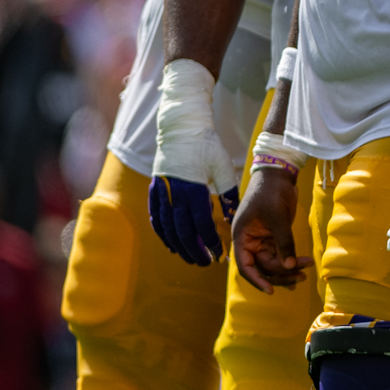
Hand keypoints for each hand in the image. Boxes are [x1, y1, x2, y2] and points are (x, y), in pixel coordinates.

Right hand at [149, 59, 241, 265]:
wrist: (181, 126)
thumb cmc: (206, 145)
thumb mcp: (223, 167)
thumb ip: (229, 193)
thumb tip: (234, 216)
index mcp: (194, 190)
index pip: (202, 225)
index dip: (210, 243)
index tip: (219, 255)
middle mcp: (175, 194)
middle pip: (182, 232)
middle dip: (194, 251)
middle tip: (204, 263)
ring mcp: (162, 192)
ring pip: (166, 228)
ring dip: (178, 246)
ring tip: (188, 257)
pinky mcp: (155, 188)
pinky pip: (156, 217)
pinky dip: (162, 232)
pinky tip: (170, 243)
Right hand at [231, 165, 311, 291]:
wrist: (278, 175)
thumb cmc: (270, 192)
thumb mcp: (277, 217)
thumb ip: (284, 242)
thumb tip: (290, 266)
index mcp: (242, 238)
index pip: (246, 266)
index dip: (257, 280)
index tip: (271, 291)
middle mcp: (250, 242)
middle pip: (263, 267)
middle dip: (281, 274)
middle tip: (301, 275)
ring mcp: (263, 240)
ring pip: (273, 263)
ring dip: (288, 270)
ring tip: (304, 274)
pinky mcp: (275, 237)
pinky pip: (281, 255)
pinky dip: (290, 262)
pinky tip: (301, 269)